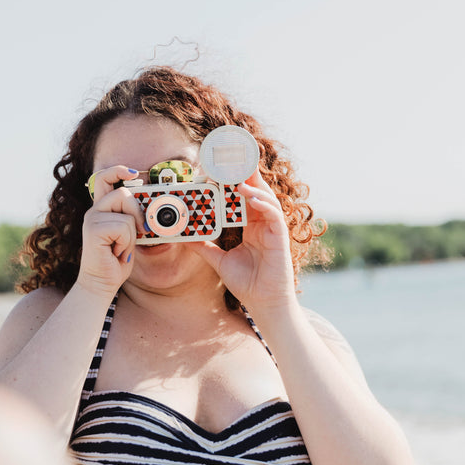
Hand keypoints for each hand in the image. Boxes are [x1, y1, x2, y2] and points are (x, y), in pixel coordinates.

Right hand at [75, 165, 144, 297]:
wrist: (101, 283)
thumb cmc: (116, 260)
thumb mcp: (129, 235)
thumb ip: (134, 218)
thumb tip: (151, 209)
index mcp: (101, 209)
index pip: (104, 178)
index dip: (118, 170)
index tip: (134, 172)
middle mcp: (94, 211)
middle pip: (122, 193)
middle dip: (137, 212)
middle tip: (139, 231)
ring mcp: (92, 220)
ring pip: (126, 214)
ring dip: (132, 235)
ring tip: (121, 248)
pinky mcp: (94, 230)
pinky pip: (123, 227)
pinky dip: (126, 243)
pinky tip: (116, 252)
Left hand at [188, 169, 297, 312]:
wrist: (262, 303)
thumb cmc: (246, 283)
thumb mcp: (218, 261)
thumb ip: (204, 247)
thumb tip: (184, 238)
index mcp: (250, 227)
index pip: (242, 199)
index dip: (234, 183)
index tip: (221, 170)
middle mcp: (262, 224)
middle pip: (256, 193)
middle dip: (247, 176)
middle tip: (234, 160)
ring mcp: (272, 230)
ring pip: (266, 200)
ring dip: (253, 188)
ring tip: (238, 180)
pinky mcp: (280, 238)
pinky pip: (274, 216)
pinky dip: (263, 205)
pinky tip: (251, 199)